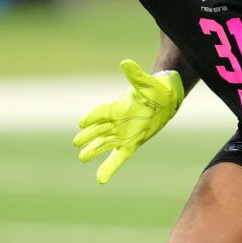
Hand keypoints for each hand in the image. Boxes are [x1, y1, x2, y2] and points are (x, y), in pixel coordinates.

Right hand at [73, 59, 185, 183]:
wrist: (165, 100)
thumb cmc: (155, 90)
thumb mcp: (147, 83)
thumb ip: (135, 76)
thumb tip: (126, 63)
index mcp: (119, 107)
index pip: (103, 113)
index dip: (93, 117)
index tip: (82, 123)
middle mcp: (117, 121)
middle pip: (100, 130)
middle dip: (89, 136)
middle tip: (76, 142)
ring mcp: (122, 133)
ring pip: (104, 144)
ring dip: (94, 150)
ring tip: (82, 157)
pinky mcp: (130, 144)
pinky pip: (118, 157)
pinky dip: (109, 167)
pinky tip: (101, 179)